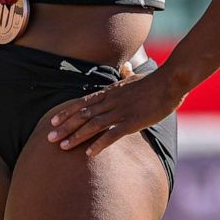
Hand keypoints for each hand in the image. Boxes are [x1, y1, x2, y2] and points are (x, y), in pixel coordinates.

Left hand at [47, 63, 184, 157]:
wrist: (170, 82)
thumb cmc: (154, 81)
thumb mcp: (136, 76)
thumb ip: (126, 74)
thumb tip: (124, 66)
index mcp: (110, 91)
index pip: (82, 102)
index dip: (66, 112)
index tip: (53, 120)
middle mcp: (111, 101)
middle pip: (82, 114)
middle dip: (65, 126)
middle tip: (50, 138)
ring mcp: (121, 111)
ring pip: (92, 124)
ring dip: (76, 136)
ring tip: (63, 147)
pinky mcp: (132, 121)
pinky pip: (112, 134)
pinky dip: (99, 143)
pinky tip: (89, 153)